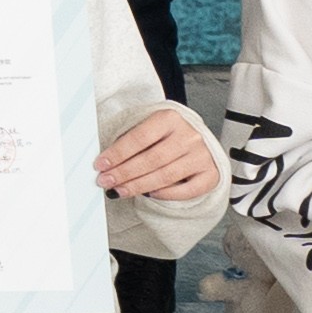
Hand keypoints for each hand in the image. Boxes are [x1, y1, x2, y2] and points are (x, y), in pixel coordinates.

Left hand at [94, 103, 222, 209]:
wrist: (197, 140)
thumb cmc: (167, 135)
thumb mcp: (149, 128)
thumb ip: (131, 141)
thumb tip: (106, 163)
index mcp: (171, 118)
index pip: (140, 137)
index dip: (118, 153)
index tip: (100, 165)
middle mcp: (189, 136)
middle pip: (152, 159)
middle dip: (124, 173)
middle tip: (105, 182)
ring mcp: (202, 155)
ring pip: (166, 176)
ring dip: (138, 186)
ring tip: (120, 191)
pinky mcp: (211, 174)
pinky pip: (186, 191)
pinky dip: (165, 194)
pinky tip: (149, 194)